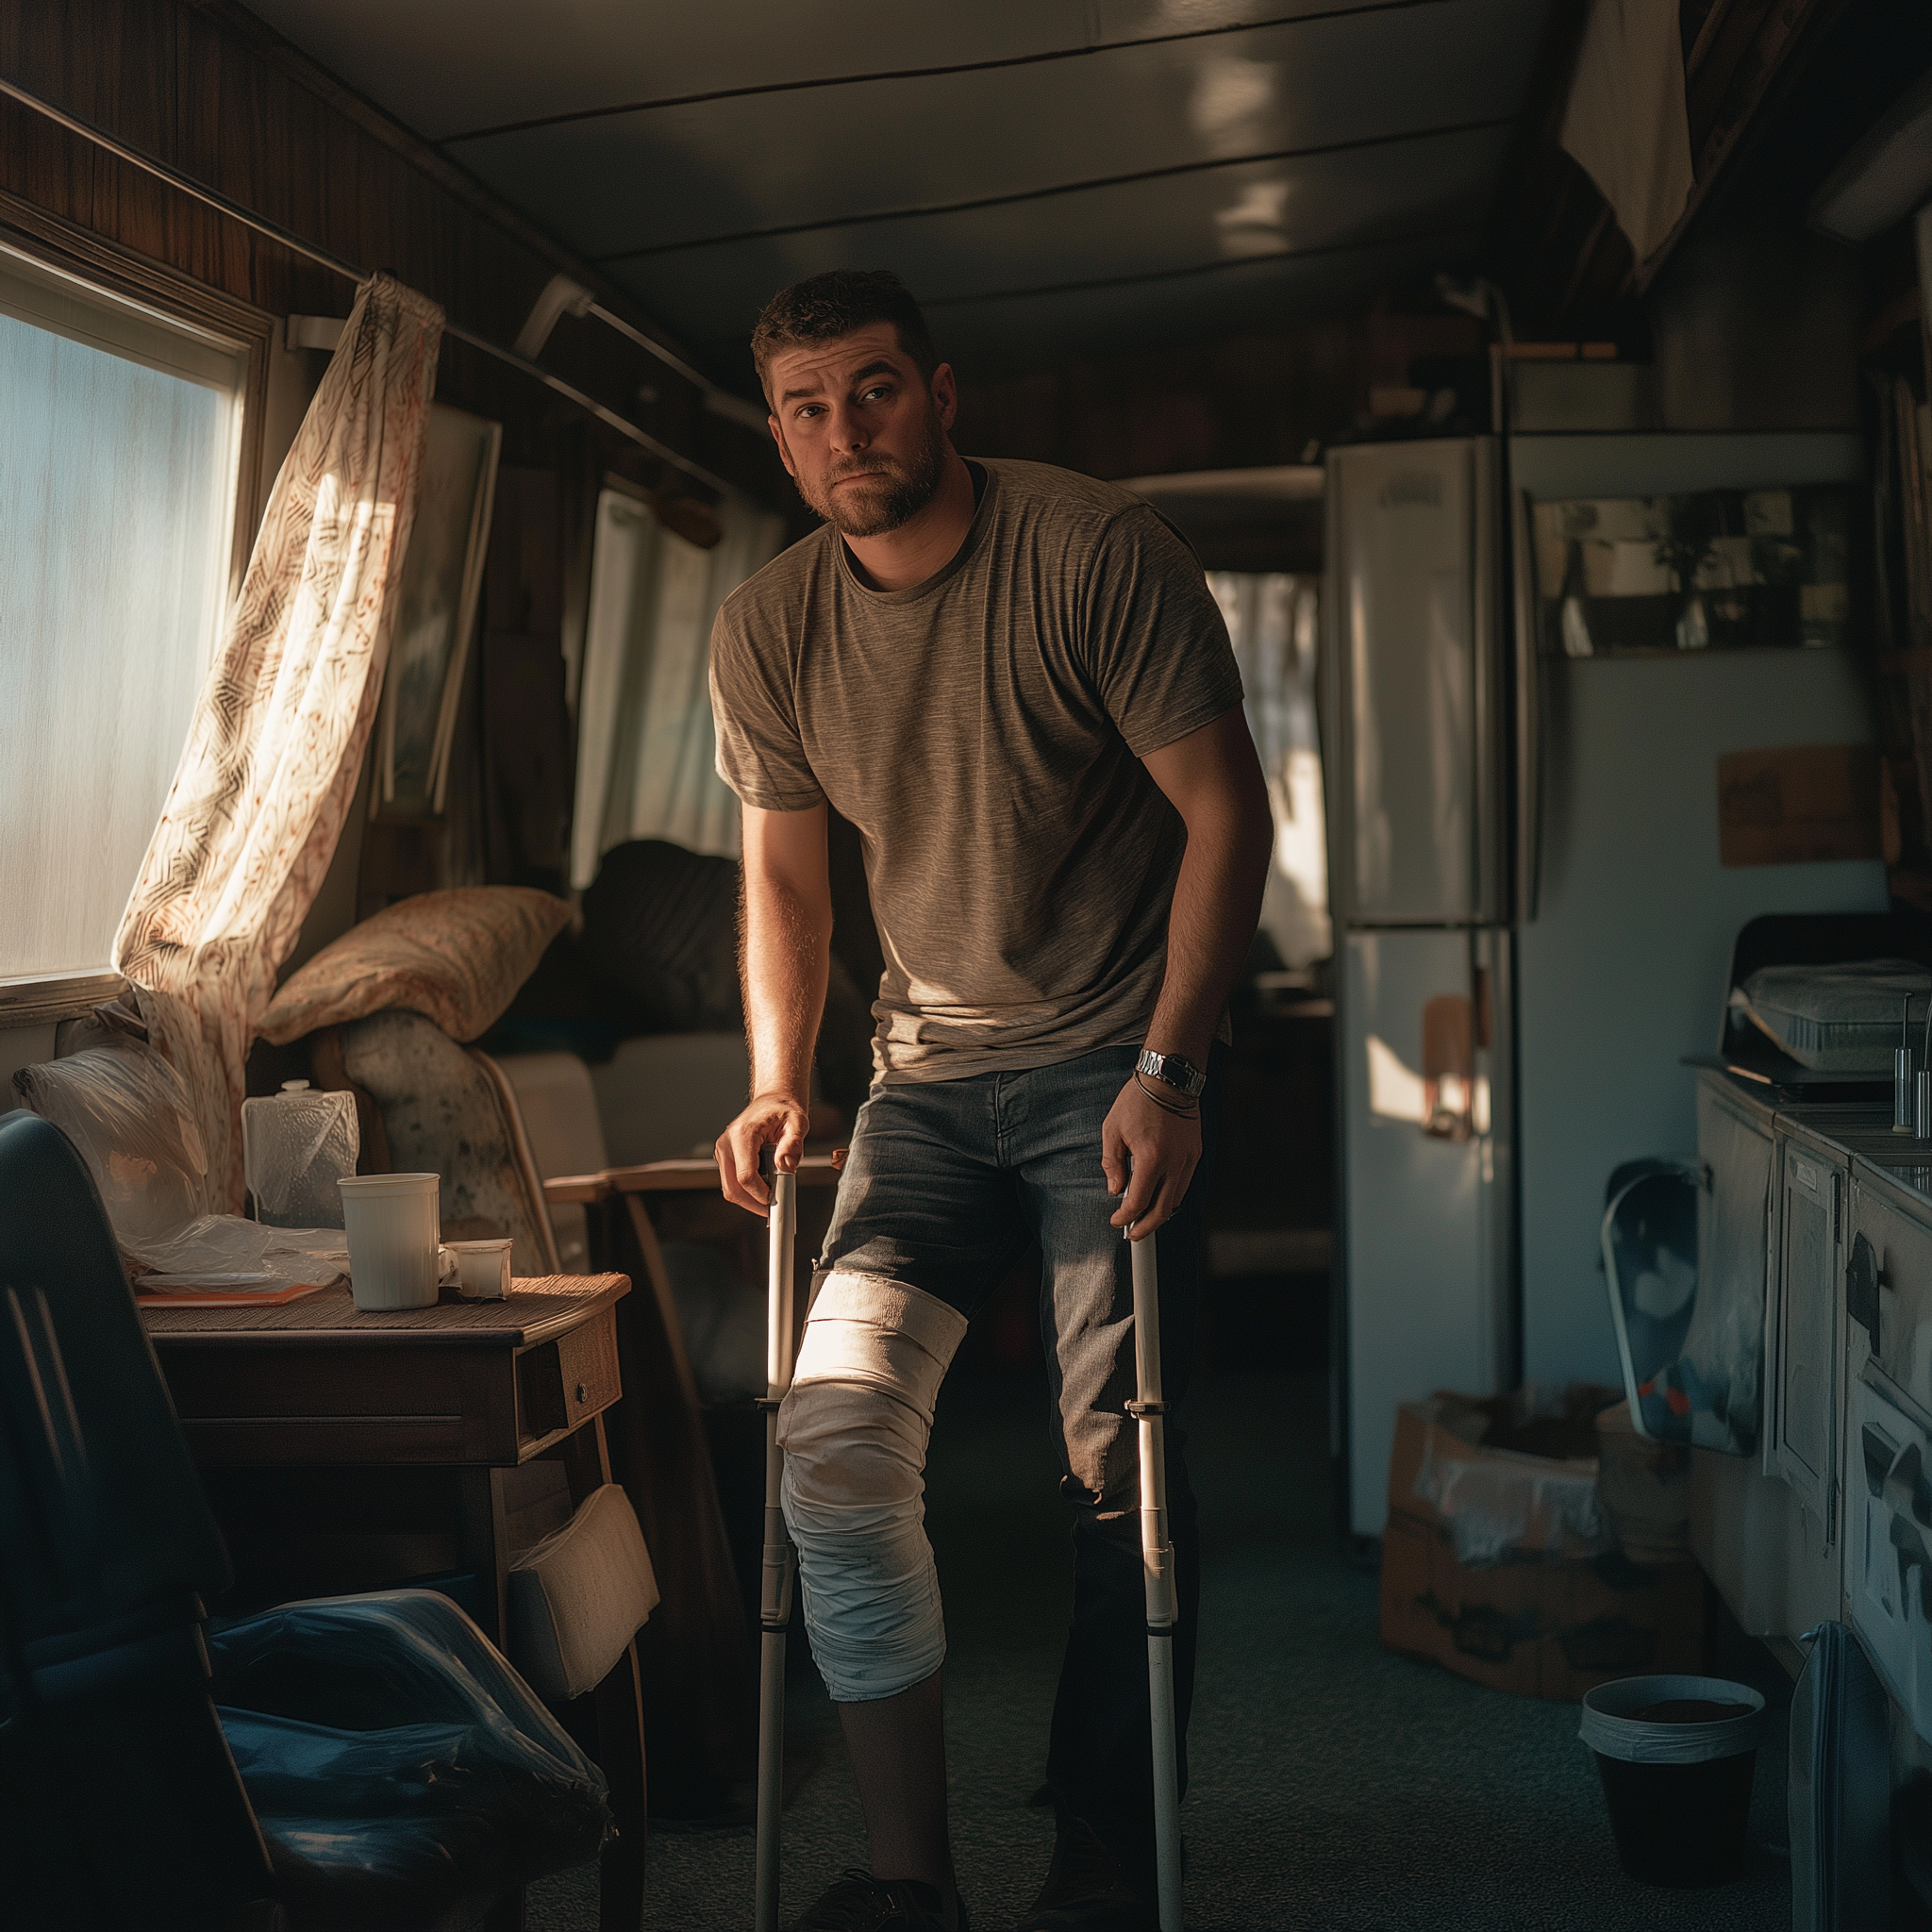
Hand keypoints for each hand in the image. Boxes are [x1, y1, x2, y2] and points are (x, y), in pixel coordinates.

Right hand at [716, 1090, 809, 1213]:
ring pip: (730, 1188)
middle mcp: (727, 1144)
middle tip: (773, 1209)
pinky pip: (733, 1182)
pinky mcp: (726, 1158)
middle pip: (732, 1188)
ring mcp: (724, 1151)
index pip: (745, 1175)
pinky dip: (748, 1190)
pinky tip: (765, 1187)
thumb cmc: (783, 1109)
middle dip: (753, 1203)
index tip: (775, 1201)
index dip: (760, 1193)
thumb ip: (793, 1143)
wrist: (772, 1100)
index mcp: (742, 1134)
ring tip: (772, 1194)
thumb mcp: (797, 1122)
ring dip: (750, 1198)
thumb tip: (785, 1165)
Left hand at [1101, 1075, 1200, 1237]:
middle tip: (1134, 1234)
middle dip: (1147, 1227)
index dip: (1126, 1216)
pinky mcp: (1196, 1152)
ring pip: (1177, 1198)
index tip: (1117, 1221)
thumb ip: (1112, 1164)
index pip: (1138, 1200)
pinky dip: (1172, 1195)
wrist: (1168, 1078)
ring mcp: (1189, 1158)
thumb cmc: (1138, 1100)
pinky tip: (1160, 1196)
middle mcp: (1174, 1162)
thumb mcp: (1112, 1130)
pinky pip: (1185, 1182)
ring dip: (1161, 1213)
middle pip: (1163, 1209)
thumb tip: (1115, 1189)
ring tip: (1145, 1218)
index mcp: (1151, 1157)